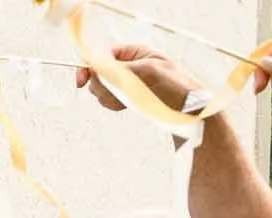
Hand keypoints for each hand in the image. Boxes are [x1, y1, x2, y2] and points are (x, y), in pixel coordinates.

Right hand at [75, 44, 203, 114]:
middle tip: (118, 95)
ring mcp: (127, 81)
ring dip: (109, 98)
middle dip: (102, 86)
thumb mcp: (149, 72)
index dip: (89, 66)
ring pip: (102, 89)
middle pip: (98, 73)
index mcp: (134, 53)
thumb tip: (97, 68)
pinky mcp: (127, 96)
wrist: (189, 110)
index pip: (102, 55)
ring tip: (128, 102)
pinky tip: (129, 106)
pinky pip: (109, 100)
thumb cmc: (175, 86)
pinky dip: (114, 104)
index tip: (81, 82)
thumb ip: (121, 69)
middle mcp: (128, 65)